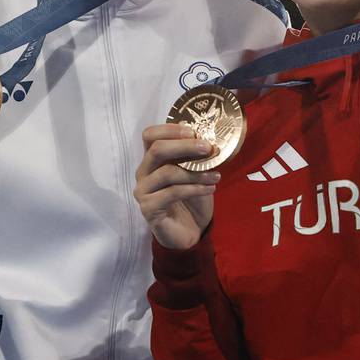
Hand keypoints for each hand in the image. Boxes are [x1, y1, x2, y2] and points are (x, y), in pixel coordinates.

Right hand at [134, 123, 220, 249]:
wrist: (190, 231)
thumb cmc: (191, 198)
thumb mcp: (196, 172)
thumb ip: (196, 157)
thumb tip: (212, 140)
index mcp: (152, 159)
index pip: (150, 135)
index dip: (170, 129)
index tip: (193, 131)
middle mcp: (143, 172)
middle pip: (156, 150)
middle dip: (185, 146)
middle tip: (208, 148)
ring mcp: (143, 191)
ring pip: (167, 172)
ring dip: (195, 172)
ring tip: (216, 175)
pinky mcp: (149, 208)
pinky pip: (172, 193)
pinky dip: (195, 189)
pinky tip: (210, 188)